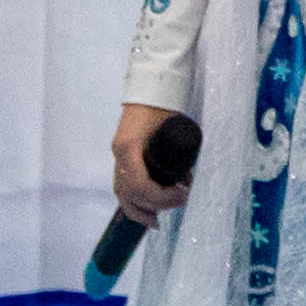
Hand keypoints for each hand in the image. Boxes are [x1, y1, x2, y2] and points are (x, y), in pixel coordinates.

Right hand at [108, 104, 191, 220]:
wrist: (151, 84)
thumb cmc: (163, 103)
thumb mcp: (172, 127)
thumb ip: (179, 153)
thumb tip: (188, 179)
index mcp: (129, 148)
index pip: (140, 185)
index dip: (162, 196)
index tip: (183, 194)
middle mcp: (119, 153)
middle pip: (131, 193)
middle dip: (156, 204)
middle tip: (181, 202)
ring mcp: (118, 155)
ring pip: (122, 192)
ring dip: (139, 210)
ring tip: (156, 221)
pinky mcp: (122, 155)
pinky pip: (123, 184)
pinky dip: (133, 201)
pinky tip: (144, 212)